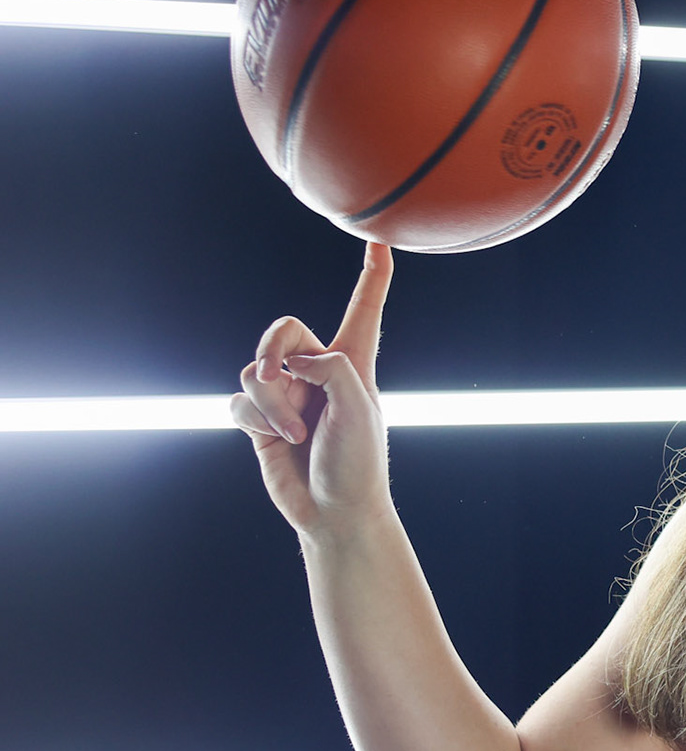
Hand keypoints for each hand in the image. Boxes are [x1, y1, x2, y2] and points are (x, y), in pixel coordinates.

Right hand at [230, 242, 395, 537]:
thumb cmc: (358, 463)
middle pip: (283, 330)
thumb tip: (293, 360)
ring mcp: (289, 395)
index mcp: (355, 363)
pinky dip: (258, 419)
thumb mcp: (358, 408)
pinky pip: (241, 401)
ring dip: (273, 403)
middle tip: (279, 373)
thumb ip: (331, 368)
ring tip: (296, 433)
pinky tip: (278, 440)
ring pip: (256, 371)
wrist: (332, 512)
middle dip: (274, 348)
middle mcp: (320, 372)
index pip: (365, 309)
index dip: (373, 275)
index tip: (379, 238)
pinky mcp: (263, 420)